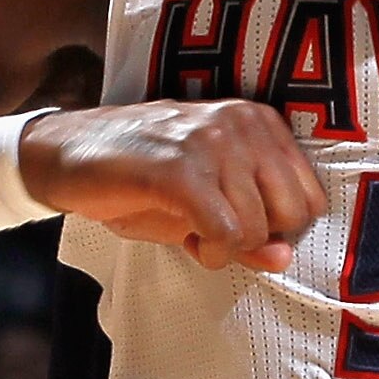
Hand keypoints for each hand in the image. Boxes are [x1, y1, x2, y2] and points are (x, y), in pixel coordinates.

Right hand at [19, 101, 325, 273]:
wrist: (67, 154)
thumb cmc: (141, 178)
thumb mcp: (207, 203)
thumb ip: (253, 230)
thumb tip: (285, 257)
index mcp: (257, 121)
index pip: (310, 198)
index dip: (276, 228)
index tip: (237, 225)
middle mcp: (241, 124)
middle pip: (291, 215)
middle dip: (255, 240)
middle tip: (212, 230)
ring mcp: (211, 142)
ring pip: (256, 229)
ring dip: (224, 248)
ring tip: (190, 229)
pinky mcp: (179, 169)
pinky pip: (225, 233)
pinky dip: (211, 251)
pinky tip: (188, 241)